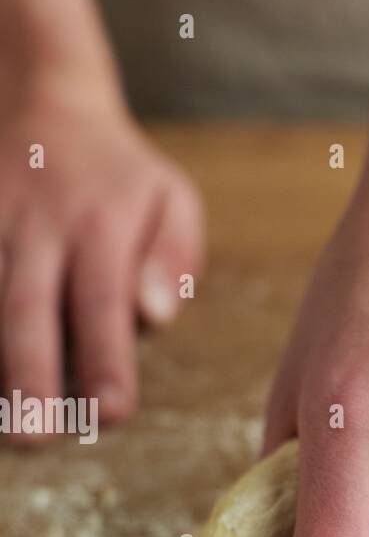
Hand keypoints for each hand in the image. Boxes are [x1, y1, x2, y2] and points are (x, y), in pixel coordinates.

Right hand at [0, 80, 203, 437]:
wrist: (44, 97)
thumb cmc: (122, 176)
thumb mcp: (172, 199)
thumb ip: (173, 258)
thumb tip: (155, 315)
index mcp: (102, 225)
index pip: (104, 303)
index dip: (105, 360)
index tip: (112, 414)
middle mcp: (38, 224)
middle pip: (27, 307)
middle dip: (29, 375)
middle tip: (33, 438)